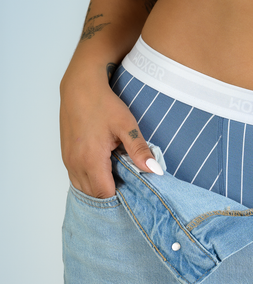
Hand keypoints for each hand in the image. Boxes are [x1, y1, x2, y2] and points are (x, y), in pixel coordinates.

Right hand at [60, 66, 157, 197]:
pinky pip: (77, 179)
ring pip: (84, 189)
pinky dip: (91, 181)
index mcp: (91, 159)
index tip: (136, 191)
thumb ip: (139, 150)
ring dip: (100, 188)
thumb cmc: (103, 104)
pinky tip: (106, 171)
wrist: (80, 87)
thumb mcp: (126, 125)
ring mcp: (68, 161)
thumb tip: (155, 170)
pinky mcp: (66, 156)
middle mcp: (75, 163)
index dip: (121, 196)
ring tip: (120, 178)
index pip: (105, 194)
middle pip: (94, 195)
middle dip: (112, 195)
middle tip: (131, 186)